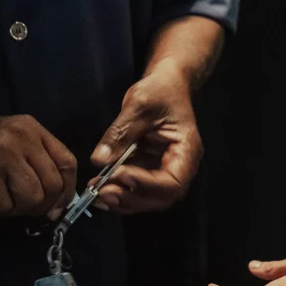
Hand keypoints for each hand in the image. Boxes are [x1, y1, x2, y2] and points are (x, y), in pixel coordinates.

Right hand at [0, 115, 76, 217]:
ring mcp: (2, 152)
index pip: (67, 163)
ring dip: (16, 209)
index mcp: (31, 128)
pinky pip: (2, 206)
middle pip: (53, 185)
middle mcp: (20, 136)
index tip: (56, 207)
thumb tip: (58, 206)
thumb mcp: (10, 146)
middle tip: (19, 206)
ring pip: (32, 198)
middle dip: (40, 206)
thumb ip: (36, 166)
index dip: (67, 191)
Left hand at [89, 60, 201, 214]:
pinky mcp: (150, 170)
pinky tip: (100, 190)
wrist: (166, 85)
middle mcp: (180, 167)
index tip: (119, 174)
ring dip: (124, 201)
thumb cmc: (160, 90)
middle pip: (162, 197)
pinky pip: (138, 189)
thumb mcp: (139, 104)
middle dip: (132, 198)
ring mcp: (165, 171)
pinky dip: (121, 193)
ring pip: (149, 198)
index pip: (172, 181)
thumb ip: (120, 132)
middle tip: (103, 193)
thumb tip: (100, 160)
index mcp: (186, 150)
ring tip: (98, 194)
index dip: (146, 184)